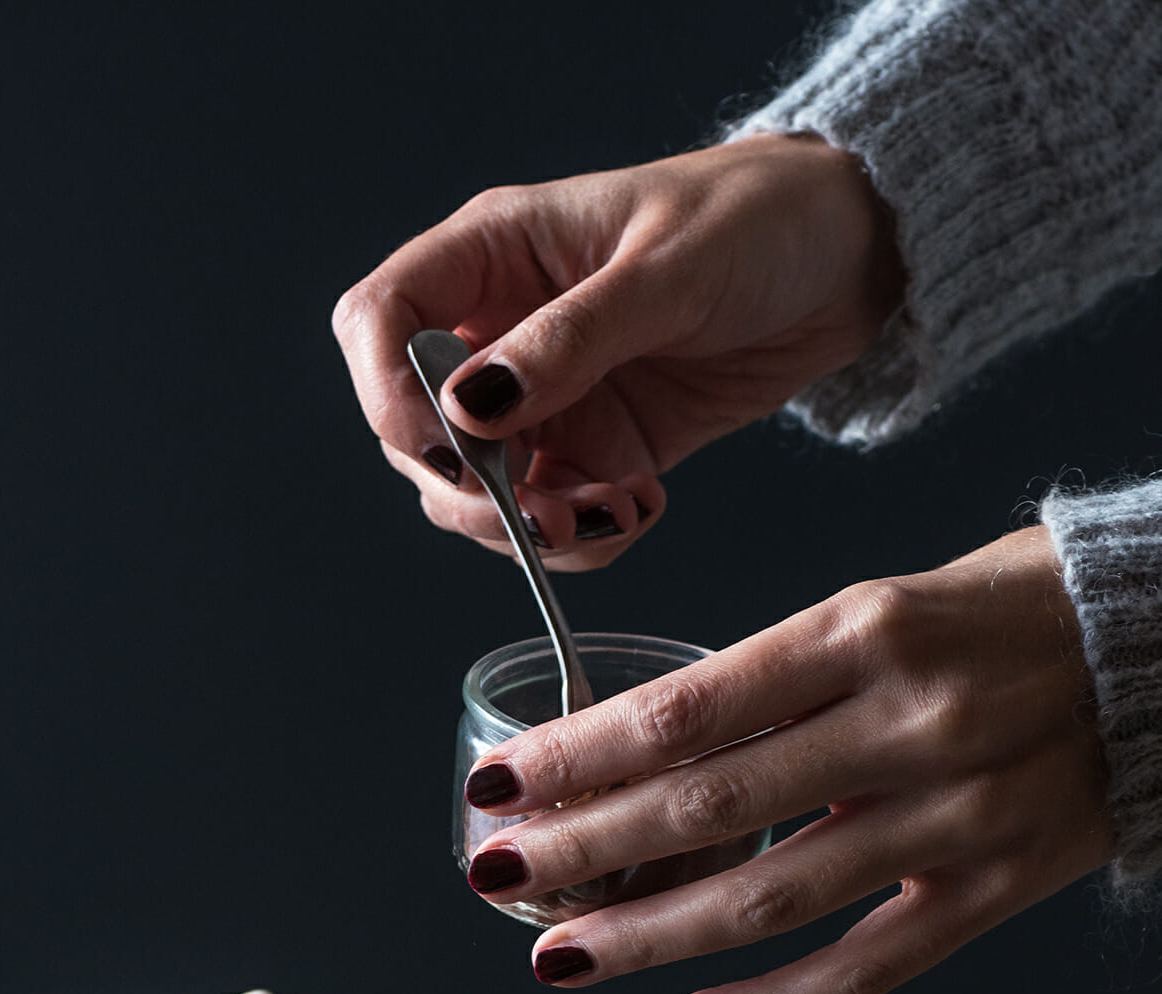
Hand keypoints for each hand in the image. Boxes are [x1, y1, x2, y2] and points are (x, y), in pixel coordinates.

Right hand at [332, 135, 902, 561]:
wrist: (847, 259)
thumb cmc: (757, 220)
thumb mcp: (664, 271)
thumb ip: (566, 342)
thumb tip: (469, 408)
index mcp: (493, 255)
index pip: (379, 320)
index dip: (387, 392)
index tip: (449, 447)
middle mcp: (499, 332)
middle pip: (416, 434)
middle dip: (470, 492)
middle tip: (540, 516)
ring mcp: (543, 401)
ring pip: (479, 497)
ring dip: (531, 531)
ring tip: (612, 513)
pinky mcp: (594, 452)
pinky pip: (553, 523)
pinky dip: (586, 539)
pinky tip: (640, 510)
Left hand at [460, 528, 1111, 993]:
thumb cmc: (1012, 611)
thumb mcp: (888, 601)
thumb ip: (781, 678)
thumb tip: (643, 751)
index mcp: (869, 628)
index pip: (689, 710)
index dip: (578, 755)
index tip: (498, 781)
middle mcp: (911, 724)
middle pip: (710, 807)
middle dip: (584, 846)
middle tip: (493, 872)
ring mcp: (958, 817)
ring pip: (772, 898)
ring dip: (648, 936)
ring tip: (556, 958)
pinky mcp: (995, 890)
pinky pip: (865, 967)